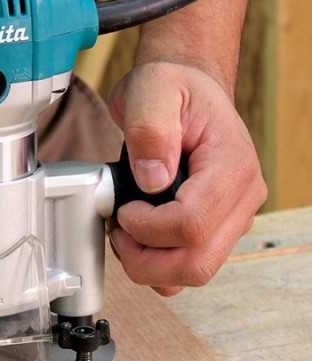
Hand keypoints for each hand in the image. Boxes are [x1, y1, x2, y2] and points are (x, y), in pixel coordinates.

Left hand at [106, 62, 266, 295]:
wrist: (183, 88)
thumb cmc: (171, 88)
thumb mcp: (151, 91)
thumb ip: (150, 131)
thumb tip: (152, 179)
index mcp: (232, 165)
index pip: (193, 223)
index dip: (148, 227)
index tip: (123, 208)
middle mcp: (242, 198)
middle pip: (197, 263)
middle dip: (145, 259)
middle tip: (118, 230)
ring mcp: (231, 218)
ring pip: (194, 272)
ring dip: (149, 266)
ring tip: (125, 232)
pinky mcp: (215, 229)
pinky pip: (187, 267)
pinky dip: (156, 265)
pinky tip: (138, 238)